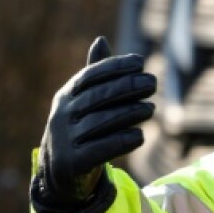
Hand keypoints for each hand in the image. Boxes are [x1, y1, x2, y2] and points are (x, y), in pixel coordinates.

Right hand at [37, 37, 156, 209]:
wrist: (60, 172)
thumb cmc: (80, 128)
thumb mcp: (82, 101)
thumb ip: (95, 75)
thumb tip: (100, 40)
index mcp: (65, 96)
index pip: (91, 76)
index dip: (115, 66)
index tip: (140, 62)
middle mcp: (62, 115)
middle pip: (99, 97)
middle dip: (128, 87)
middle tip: (153, 83)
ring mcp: (65, 140)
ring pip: (102, 122)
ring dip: (130, 113)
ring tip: (151, 108)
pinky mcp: (73, 162)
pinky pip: (103, 148)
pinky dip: (123, 140)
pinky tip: (140, 135)